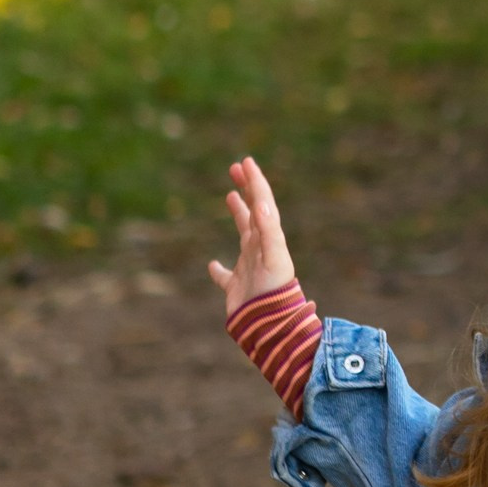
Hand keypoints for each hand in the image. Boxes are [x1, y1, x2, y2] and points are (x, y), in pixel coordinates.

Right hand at [207, 156, 297, 315]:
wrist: (270, 325)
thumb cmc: (275, 292)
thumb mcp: (274, 257)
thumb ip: (269, 230)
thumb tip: (262, 203)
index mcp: (268, 239)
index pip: (263, 203)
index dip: (255, 182)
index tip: (246, 161)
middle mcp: (259, 249)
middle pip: (253, 212)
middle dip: (247, 188)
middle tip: (236, 167)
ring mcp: (248, 267)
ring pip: (242, 235)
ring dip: (238, 215)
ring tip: (230, 197)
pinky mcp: (236, 288)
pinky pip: (224, 276)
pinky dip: (217, 270)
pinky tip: (212, 265)